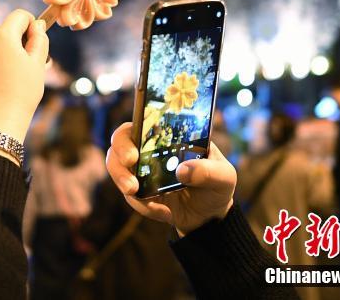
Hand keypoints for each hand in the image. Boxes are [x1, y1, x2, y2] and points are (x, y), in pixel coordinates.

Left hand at [0, 9, 48, 143]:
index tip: (33, 42)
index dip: (30, 26)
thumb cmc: (23, 93)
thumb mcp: (38, 64)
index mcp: (4, 35)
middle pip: (1, 31)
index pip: (19, 16)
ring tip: (0, 75)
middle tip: (20, 67)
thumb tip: (36, 24)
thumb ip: (39, 39)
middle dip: (12, 42)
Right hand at [105, 122, 235, 235]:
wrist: (209, 217)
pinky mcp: (139, 193)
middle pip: (119, 141)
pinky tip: (165, 213)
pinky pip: (130, 196)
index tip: (136, 144)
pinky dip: (144, 205)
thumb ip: (208, 171)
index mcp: (168, 136)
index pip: (142, 122)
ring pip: (116, 167)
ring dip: (121, 178)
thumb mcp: (224, 176)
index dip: (133, 128)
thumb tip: (182, 171)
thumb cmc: (216, 186)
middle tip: (130, 162)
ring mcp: (141, 171)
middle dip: (120, 152)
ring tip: (134, 191)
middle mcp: (149, 149)